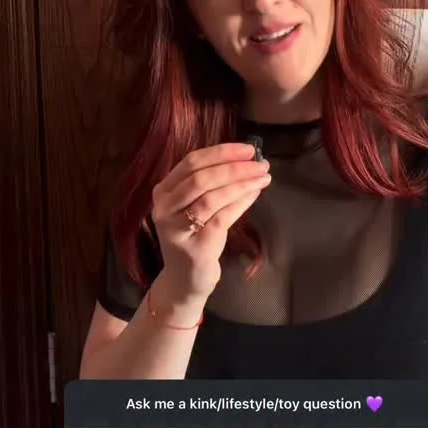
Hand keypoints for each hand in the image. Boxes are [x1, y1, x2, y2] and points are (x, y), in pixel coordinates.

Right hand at [151, 142, 270, 298]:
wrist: (186, 278)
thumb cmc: (196, 237)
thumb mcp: (200, 206)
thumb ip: (216, 184)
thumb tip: (250, 162)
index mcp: (164, 190)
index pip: (192, 161)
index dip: (221, 152)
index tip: (248, 149)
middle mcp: (164, 207)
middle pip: (201, 178)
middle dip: (234, 167)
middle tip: (261, 164)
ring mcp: (176, 227)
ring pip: (210, 197)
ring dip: (240, 184)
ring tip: (263, 178)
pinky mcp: (194, 246)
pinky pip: (221, 217)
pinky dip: (240, 203)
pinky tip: (255, 194)